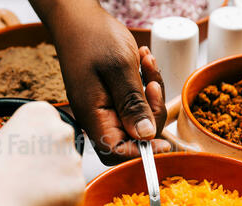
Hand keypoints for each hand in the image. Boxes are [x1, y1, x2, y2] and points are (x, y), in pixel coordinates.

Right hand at [0, 102, 84, 205]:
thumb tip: (22, 153)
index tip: (25, 151)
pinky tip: (40, 205)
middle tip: (29, 175)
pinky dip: (60, 200)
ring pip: (69, 169)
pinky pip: (72, 192)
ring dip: (56, 179)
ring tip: (30, 193)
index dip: (36, 139)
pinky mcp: (80, 185)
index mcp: (39, 112)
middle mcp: (62, 131)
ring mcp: (74, 159)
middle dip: (51, 157)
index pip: (47, 121)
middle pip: (62, 142)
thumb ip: (17, 141)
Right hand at [44, 4, 169, 164]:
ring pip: (137, 118)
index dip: (141, 152)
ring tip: (146, 65)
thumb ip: (133, 104)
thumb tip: (146, 136)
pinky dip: (144, 85)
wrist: (78, 17)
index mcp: (93, 115)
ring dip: (150, 94)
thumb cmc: (91, 37)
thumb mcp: (119, 68)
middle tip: (152, 86)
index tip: (163, 143)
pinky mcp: (111, 97)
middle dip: (151, 115)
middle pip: (132, 137)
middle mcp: (97, 116)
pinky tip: (143, 63)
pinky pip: (135, 102)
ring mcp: (104, 107)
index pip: (116, 152)